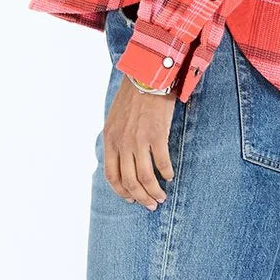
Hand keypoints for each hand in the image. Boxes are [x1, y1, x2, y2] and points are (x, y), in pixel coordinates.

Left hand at [102, 76, 175, 209]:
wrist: (146, 75)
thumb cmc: (132, 95)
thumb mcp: (114, 118)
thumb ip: (116, 139)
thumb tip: (121, 159)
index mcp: (110, 139)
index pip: (112, 176)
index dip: (121, 191)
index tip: (131, 198)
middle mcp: (122, 143)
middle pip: (130, 181)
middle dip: (141, 197)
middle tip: (150, 204)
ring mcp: (139, 140)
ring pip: (146, 177)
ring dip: (154, 191)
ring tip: (161, 197)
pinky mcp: (157, 134)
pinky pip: (162, 162)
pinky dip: (166, 173)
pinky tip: (170, 175)